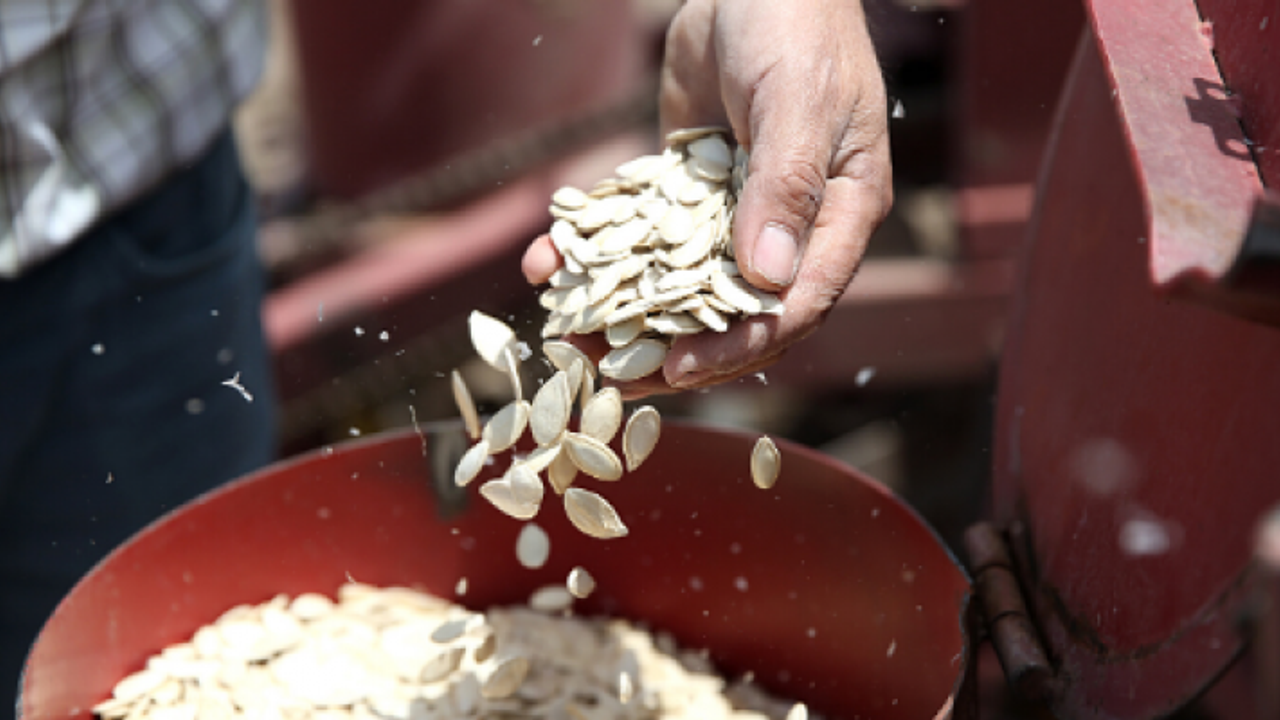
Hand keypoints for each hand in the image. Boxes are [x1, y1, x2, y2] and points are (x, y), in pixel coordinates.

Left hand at [523, 0, 891, 397]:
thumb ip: (784, 187)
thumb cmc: (797, 26)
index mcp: (838, 216)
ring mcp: (733, 207)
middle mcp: (788, 224)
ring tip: (567, 332)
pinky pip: (638, 229)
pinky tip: (544, 262)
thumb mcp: (797, 102)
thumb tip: (766, 281)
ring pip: (677, 279)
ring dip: (623, 309)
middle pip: (731, 308)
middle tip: (608, 373)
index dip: (740, 345)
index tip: (679, 367)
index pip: (796, 304)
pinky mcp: (685, 185)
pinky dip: (594, 248)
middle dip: (670, 345)